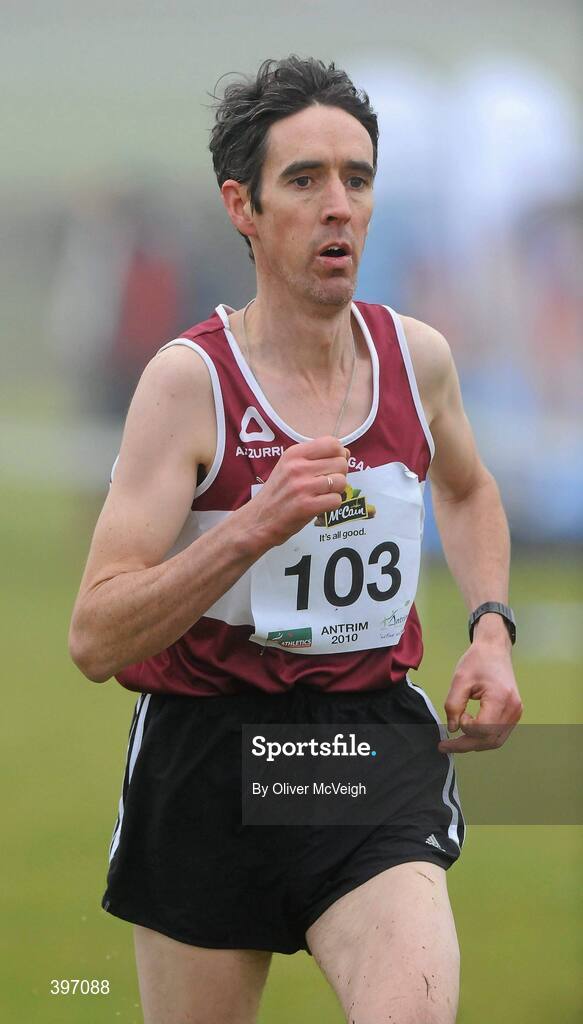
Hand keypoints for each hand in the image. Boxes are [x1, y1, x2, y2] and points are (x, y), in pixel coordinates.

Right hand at [250, 436, 349, 547]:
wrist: (258, 520)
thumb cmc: (277, 493)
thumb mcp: (289, 466)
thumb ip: (315, 458)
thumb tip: (346, 453)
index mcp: (294, 453)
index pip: (332, 443)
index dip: (338, 455)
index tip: (331, 465)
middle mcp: (298, 467)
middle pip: (341, 463)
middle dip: (339, 474)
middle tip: (326, 484)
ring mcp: (302, 487)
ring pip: (341, 481)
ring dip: (336, 491)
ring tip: (322, 495)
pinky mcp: (306, 506)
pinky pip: (336, 500)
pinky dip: (333, 504)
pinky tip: (320, 506)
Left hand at [438, 638, 522, 753]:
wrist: (495, 650)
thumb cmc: (478, 661)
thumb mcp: (460, 680)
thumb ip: (453, 705)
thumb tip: (453, 729)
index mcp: (501, 698)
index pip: (483, 728)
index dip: (467, 727)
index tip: (459, 714)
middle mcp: (513, 709)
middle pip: (489, 739)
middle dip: (466, 744)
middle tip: (445, 746)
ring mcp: (516, 712)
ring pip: (495, 741)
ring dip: (474, 744)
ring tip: (455, 742)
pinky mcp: (514, 713)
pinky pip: (499, 733)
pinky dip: (483, 737)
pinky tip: (469, 733)